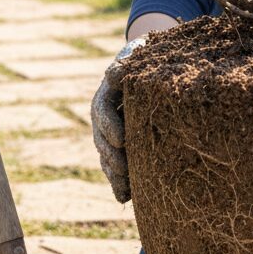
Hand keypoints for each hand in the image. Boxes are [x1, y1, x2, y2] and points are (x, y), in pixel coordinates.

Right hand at [90, 37, 145, 203]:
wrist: (149, 68)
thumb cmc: (146, 59)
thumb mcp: (137, 56)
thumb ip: (125, 65)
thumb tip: (112, 75)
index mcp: (106, 94)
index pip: (103, 111)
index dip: (110, 126)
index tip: (121, 140)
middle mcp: (104, 117)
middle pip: (102, 139)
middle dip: (112, 157)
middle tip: (124, 171)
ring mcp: (110, 134)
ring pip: (107, 156)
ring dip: (115, 174)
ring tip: (126, 189)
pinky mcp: (121, 148)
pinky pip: (116, 166)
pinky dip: (120, 182)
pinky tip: (125, 197)